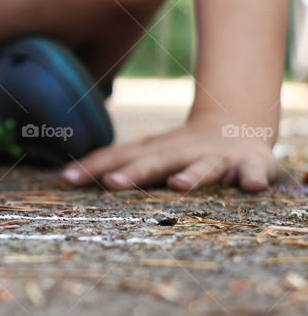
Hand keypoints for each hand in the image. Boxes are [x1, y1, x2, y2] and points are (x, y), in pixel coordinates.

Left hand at [60, 114, 279, 192]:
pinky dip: (253, 179)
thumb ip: (111, 166)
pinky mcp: (249, 165)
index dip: (92, 168)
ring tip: (178, 186)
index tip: (65, 180)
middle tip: (111, 183)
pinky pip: (253, 173)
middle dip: (133, 173)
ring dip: (191, 176)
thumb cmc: (178, 152)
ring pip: (203, 168)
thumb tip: (61, 179)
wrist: (235, 127)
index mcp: (152, 153)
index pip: (117, 159)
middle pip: (154, 163)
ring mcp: (215, 159)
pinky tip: (252, 188)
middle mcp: (180, 154)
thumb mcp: (145, 156)